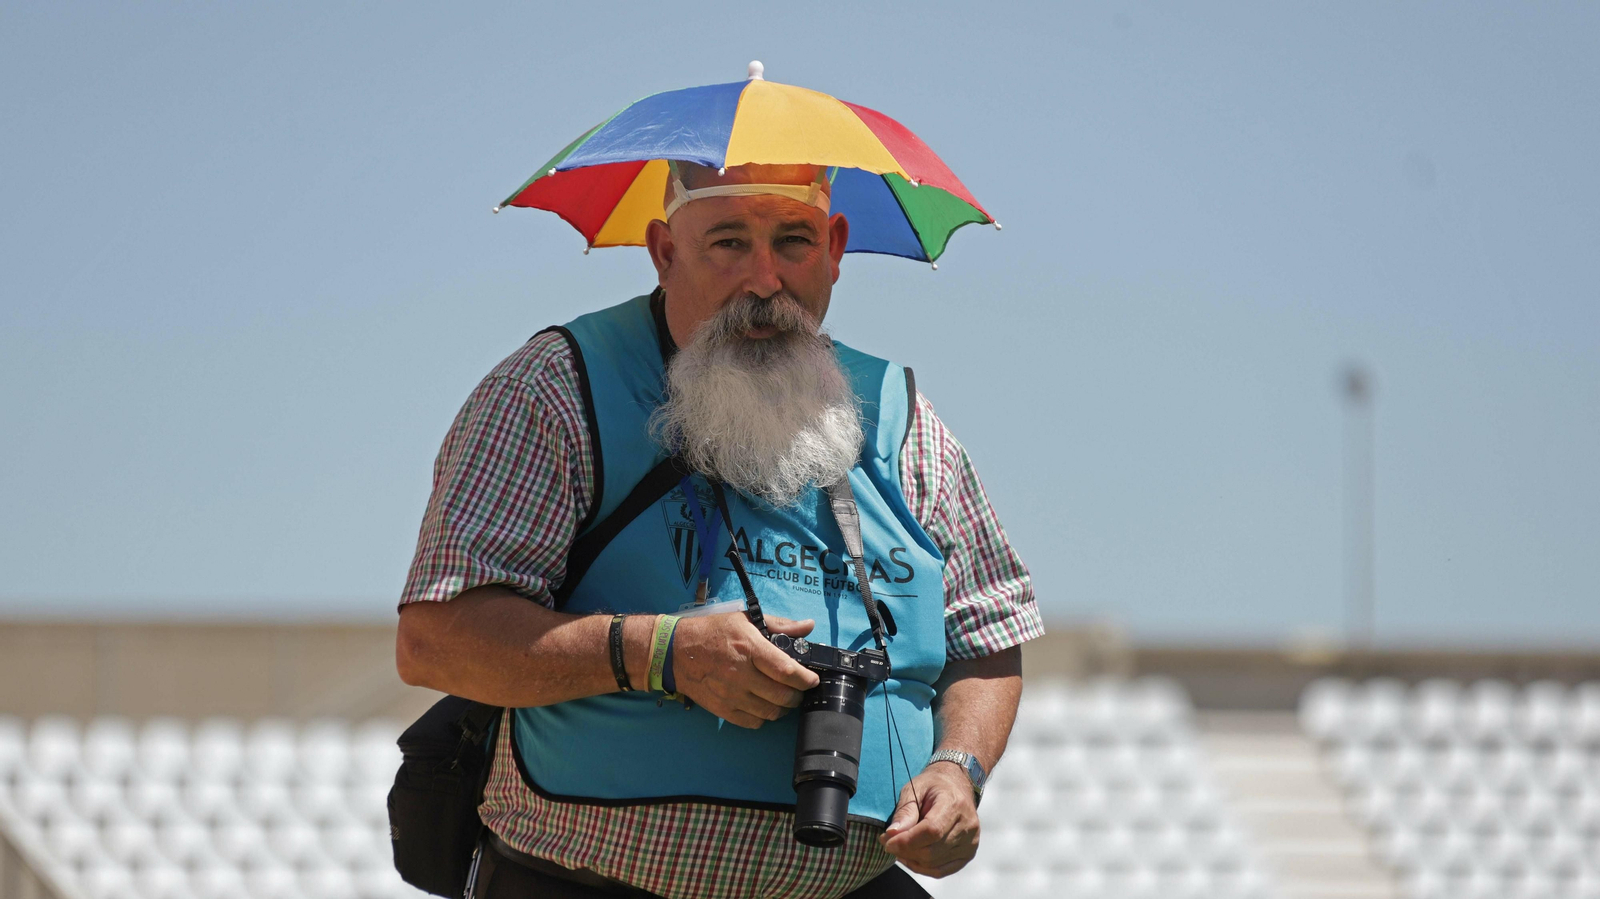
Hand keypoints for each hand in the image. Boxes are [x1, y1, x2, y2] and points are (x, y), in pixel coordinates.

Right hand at [671, 612, 819, 728]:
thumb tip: (807, 626)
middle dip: (797, 695)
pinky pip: (753, 722)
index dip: (805, 679)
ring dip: (783, 707)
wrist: (674, 651)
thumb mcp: (745, 619)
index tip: (812, 679)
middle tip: (799, 689)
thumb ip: (779, 625)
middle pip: (782, 695)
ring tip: (783, 697)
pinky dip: (764, 717)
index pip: (786, 670)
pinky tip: (764, 704)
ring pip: (770, 712)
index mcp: (748, 648)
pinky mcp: (723, 709)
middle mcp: (740, 674)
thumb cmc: (711, 632)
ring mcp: (731, 695)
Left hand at [878, 762, 979, 877]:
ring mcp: (971, 842)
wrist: (956, 786)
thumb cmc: (933, 786)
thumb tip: (892, 834)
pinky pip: (941, 870)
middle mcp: (968, 825)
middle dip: (904, 850)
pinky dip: (921, 868)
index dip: (906, 841)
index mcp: (955, 804)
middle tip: (887, 842)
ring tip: (898, 847)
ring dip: (910, 859)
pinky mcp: (968, 854)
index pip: (932, 831)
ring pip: (934, 864)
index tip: (886, 841)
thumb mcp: (914, 788)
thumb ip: (905, 811)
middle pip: (932, 851)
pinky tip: (910, 857)